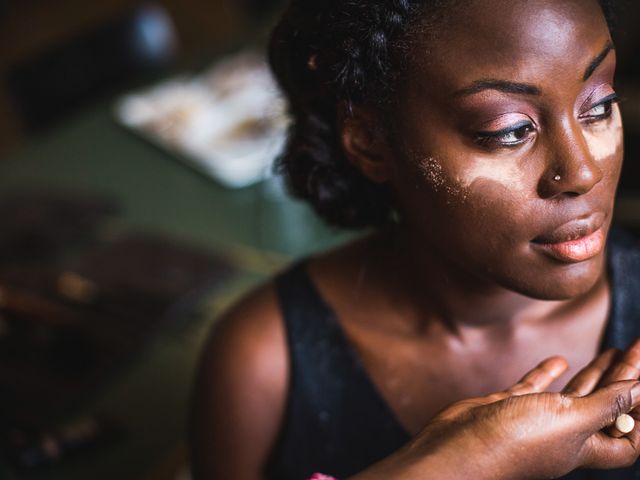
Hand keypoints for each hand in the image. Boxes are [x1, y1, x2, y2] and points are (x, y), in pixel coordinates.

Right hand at [351, 354, 639, 479]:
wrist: (459, 447)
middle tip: (634, 348)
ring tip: (612, 351)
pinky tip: (559, 359)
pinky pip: (535, 388)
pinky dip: (548, 373)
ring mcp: (535, 419)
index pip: (627, 435)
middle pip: (603, 408)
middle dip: (623, 380)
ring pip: (573, 396)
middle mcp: (563, 435)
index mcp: (584, 447)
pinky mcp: (510, 407)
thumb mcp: (570, 420)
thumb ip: (605, 404)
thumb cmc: (515, 442)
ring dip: (594, 376)